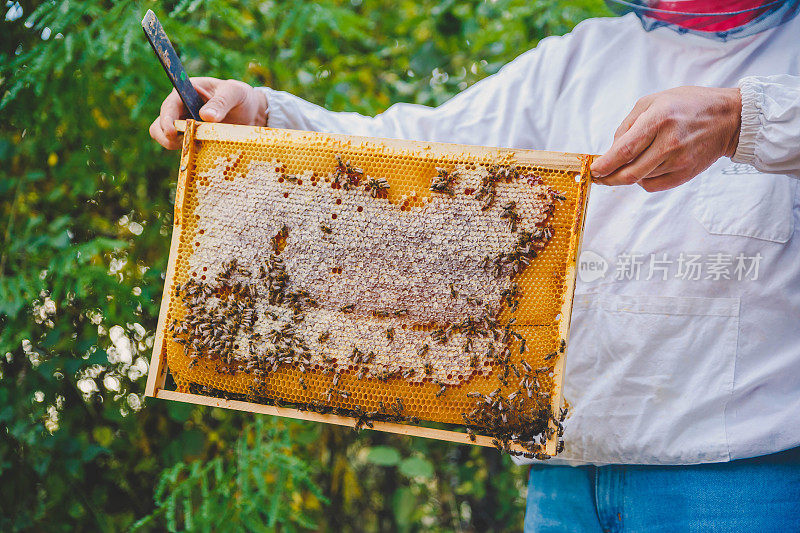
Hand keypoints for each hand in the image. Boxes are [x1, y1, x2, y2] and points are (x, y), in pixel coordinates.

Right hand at [149, 77, 267, 149]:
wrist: (252, 112)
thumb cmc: (241, 96)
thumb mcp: (235, 93)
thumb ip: (221, 102)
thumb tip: (205, 116)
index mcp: (186, 93)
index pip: (168, 106)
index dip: (166, 120)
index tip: (172, 132)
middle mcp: (181, 109)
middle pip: (159, 126)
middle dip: (168, 137)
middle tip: (185, 143)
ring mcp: (186, 126)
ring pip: (168, 140)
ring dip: (179, 146)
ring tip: (197, 146)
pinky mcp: (194, 140)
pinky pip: (185, 150)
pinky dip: (191, 153)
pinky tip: (206, 151)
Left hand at [590, 86, 741, 191]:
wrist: (729, 119)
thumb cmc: (687, 105)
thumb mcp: (653, 101)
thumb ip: (628, 124)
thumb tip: (611, 150)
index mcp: (659, 119)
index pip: (625, 150)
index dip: (605, 164)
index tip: (593, 170)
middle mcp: (669, 142)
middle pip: (629, 172)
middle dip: (609, 178)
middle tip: (599, 177)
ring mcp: (679, 161)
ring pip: (639, 179)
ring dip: (627, 175)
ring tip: (629, 163)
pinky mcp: (685, 174)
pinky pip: (653, 186)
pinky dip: (642, 181)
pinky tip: (644, 169)